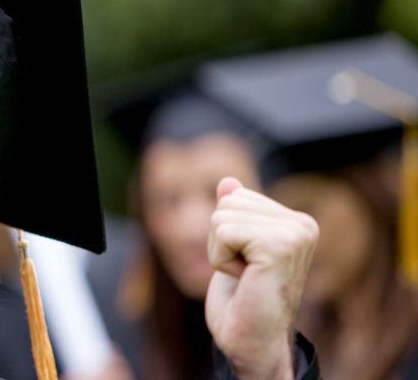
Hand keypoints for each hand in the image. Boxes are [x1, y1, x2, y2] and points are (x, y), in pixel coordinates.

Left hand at [205, 178, 317, 379]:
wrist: (252, 342)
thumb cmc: (244, 301)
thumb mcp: (234, 249)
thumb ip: (237, 214)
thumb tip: (228, 181)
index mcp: (295, 221)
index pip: (235, 197)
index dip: (225, 234)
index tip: (246, 265)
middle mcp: (302, 223)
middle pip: (227, 203)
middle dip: (220, 241)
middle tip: (244, 273)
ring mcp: (295, 233)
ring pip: (222, 216)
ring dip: (220, 252)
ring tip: (246, 277)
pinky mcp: (281, 244)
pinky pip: (224, 231)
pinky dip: (221, 259)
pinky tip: (245, 279)